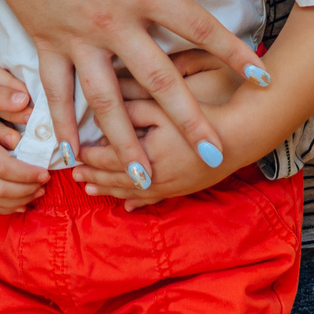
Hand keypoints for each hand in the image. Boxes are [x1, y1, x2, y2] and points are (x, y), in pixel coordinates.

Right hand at [0, 0, 266, 202]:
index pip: (195, 26)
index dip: (232, 52)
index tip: (262, 77)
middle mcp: (110, 23)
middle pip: (158, 80)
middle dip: (187, 119)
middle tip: (212, 153)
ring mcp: (76, 40)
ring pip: (106, 101)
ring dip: (126, 141)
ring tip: (144, 177)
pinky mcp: (46, 45)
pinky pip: (57, 94)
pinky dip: (63, 125)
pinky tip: (72, 155)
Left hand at [71, 105, 236, 207]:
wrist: (239, 138)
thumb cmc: (200, 117)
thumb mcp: (161, 107)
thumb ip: (131, 110)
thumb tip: (103, 115)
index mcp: (145, 156)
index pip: (108, 158)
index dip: (89, 156)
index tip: (74, 153)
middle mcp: (154, 177)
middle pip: (116, 178)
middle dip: (94, 176)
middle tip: (74, 175)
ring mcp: (169, 187)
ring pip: (131, 192)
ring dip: (109, 191)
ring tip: (91, 189)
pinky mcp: (182, 189)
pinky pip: (153, 200)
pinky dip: (136, 203)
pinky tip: (128, 206)